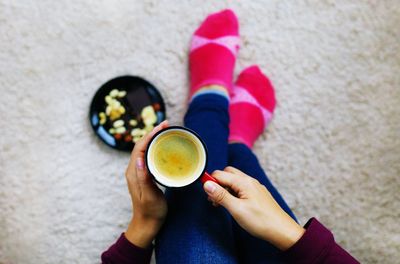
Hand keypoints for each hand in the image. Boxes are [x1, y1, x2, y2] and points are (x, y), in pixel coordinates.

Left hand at [124, 121, 168, 247]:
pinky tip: (165, 147)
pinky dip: (156, 148)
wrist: (147, 224)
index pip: (140, 148)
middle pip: (141, 145)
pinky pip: (149, 156)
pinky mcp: (145, 175)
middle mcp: (134, 170)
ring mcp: (139, 172)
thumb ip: (144, 178)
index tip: (162, 126)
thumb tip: (140, 159)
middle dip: (153, 133)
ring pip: (145, 150)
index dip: (150, 135)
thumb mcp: (149, 195)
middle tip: (167, 125)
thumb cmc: (150, 211)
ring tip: (167, 132)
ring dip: (154, 139)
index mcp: (134, 172)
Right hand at [203, 166, 304, 250]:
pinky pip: (242, 187)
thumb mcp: (236, 209)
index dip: (210, 182)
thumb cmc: (261, 221)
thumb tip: (207, 184)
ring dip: (225, 188)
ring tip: (222, 204)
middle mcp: (250, 181)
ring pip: (234, 180)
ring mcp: (254, 187)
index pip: (220, 174)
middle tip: (214, 199)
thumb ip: (221, 195)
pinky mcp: (257, 194)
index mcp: (244, 182)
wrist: (282, 230)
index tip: (205, 193)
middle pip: (227, 173)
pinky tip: (234, 205)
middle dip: (218, 183)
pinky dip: (234, 192)